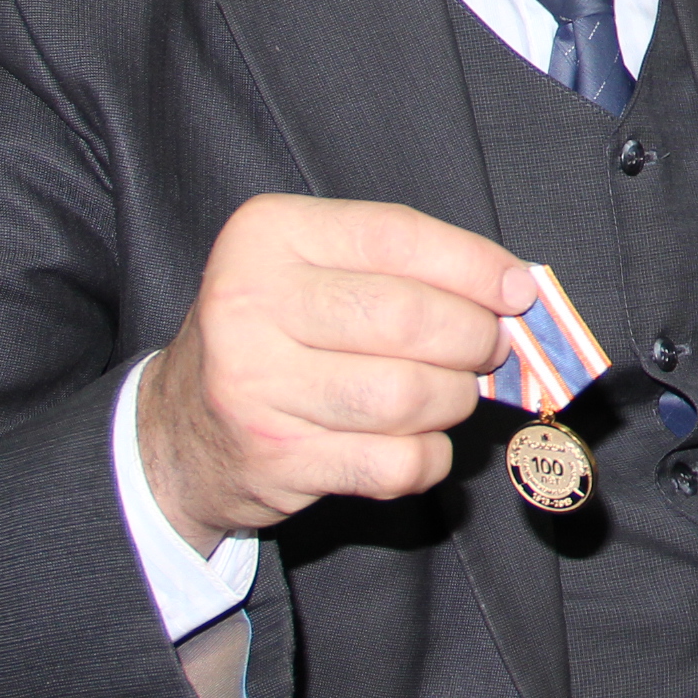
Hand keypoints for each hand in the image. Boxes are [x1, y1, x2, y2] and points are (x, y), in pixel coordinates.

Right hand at [138, 195, 538, 553]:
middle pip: (409, 319)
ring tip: (447, 393)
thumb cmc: (274, 334)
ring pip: (409, 394)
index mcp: (266, 235)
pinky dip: (429, 456)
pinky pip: (396, 462)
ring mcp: (256, 387)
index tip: (518, 291)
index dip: (475, 266)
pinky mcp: (276, 460)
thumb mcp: (314, 269)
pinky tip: (417, 442)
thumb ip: (405, 266)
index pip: (397, 237)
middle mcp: (249, 304)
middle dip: (474, 339)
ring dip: (454, 399)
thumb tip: (515, 290)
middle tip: (487, 349)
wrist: (179, 429)